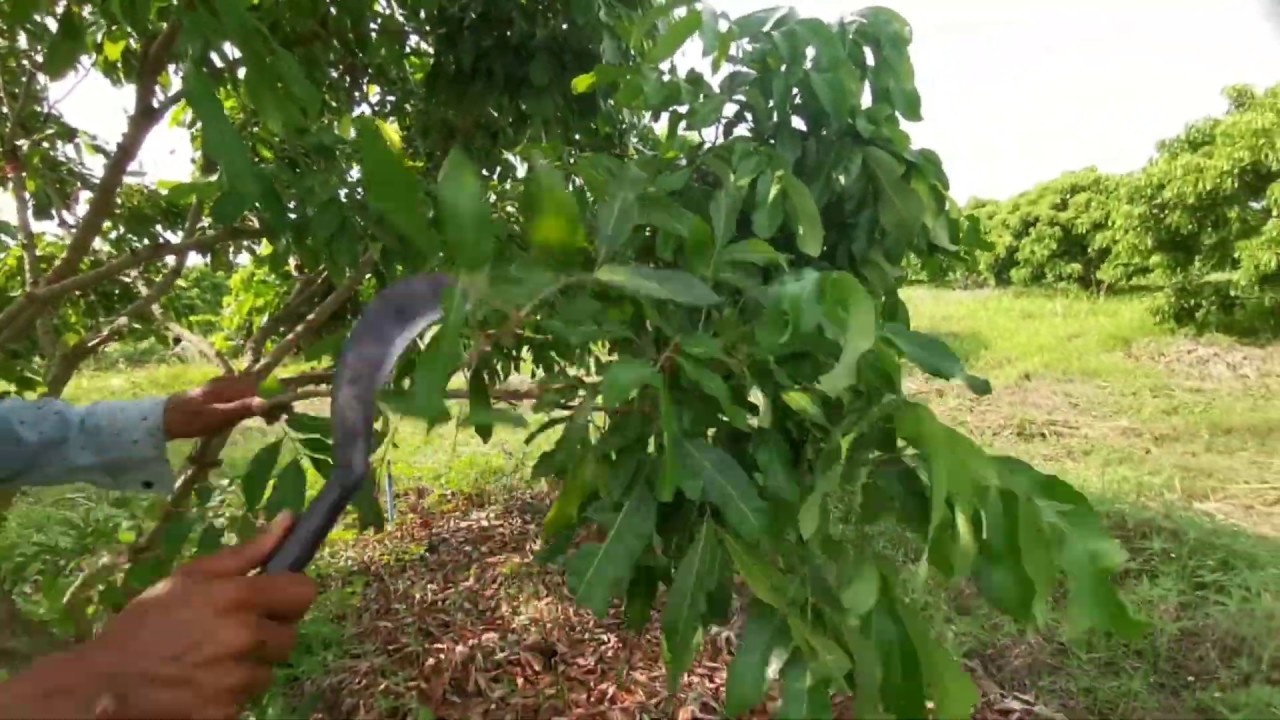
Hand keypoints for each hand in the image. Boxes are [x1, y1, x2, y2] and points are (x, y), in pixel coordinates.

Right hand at [0, 515, 316, 719]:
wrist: (105, 681)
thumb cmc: (147, 621)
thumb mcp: (190, 577)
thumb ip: (247, 553)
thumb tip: (289, 520)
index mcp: (240, 598)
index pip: (305, 593)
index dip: (290, 595)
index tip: (273, 600)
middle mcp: (246, 637)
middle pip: (291, 635)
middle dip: (268, 633)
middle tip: (232, 632)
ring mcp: (238, 678)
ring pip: (269, 669)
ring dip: (249, 665)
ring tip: (211, 658)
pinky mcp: (228, 710)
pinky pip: (247, 698)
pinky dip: (231, 692)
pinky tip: (202, 682)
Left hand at [164, 375, 268, 439]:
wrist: (162, 419)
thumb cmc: (190, 418)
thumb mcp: (218, 416)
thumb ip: (242, 408)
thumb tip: (267, 402)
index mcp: (229, 385)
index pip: (260, 387)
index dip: (274, 398)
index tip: (281, 414)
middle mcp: (227, 382)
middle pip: (256, 388)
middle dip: (268, 402)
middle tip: (273, 421)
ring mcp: (220, 388)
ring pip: (248, 393)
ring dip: (258, 405)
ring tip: (265, 420)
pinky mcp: (214, 395)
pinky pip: (238, 396)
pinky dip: (247, 405)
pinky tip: (245, 416)